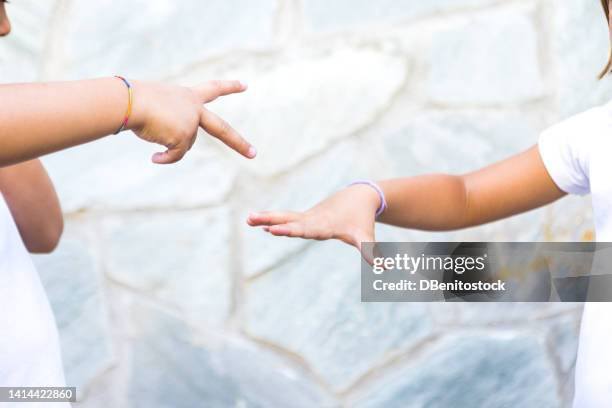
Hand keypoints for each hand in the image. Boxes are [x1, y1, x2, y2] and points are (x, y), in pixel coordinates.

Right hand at [129, 80, 255, 163]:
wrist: (128, 101)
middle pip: (222, 129)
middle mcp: (194, 109)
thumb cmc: (133, 100)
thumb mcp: (156, 106)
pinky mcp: (184, 137)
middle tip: (254, 154)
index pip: (213, 89)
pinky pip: (175, 155)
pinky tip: (154, 156)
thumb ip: (171, 122)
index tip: (245, 85)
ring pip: (184, 145)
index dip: (229, 86)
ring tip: (151, 128)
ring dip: (168, 144)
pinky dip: (165, 158)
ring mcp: (191, 124)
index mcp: (188, 96)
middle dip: (239, 143)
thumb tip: (172, 149)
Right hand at [247, 184, 381, 261]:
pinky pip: (285, 217)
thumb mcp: (365, 236)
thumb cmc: (362, 220)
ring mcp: (307, 217)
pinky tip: (256, 222)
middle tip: (253, 220)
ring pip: (284, 216)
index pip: (304, 229)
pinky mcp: (304, 217)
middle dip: (272, 221)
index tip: (274, 230)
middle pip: (289, 221)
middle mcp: (312, 220)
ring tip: (247, 219)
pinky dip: (271, 218)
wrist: (359, 197)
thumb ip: (370, 249)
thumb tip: (382, 266)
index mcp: (323, 226)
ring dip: (266, 218)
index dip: (289, 230)